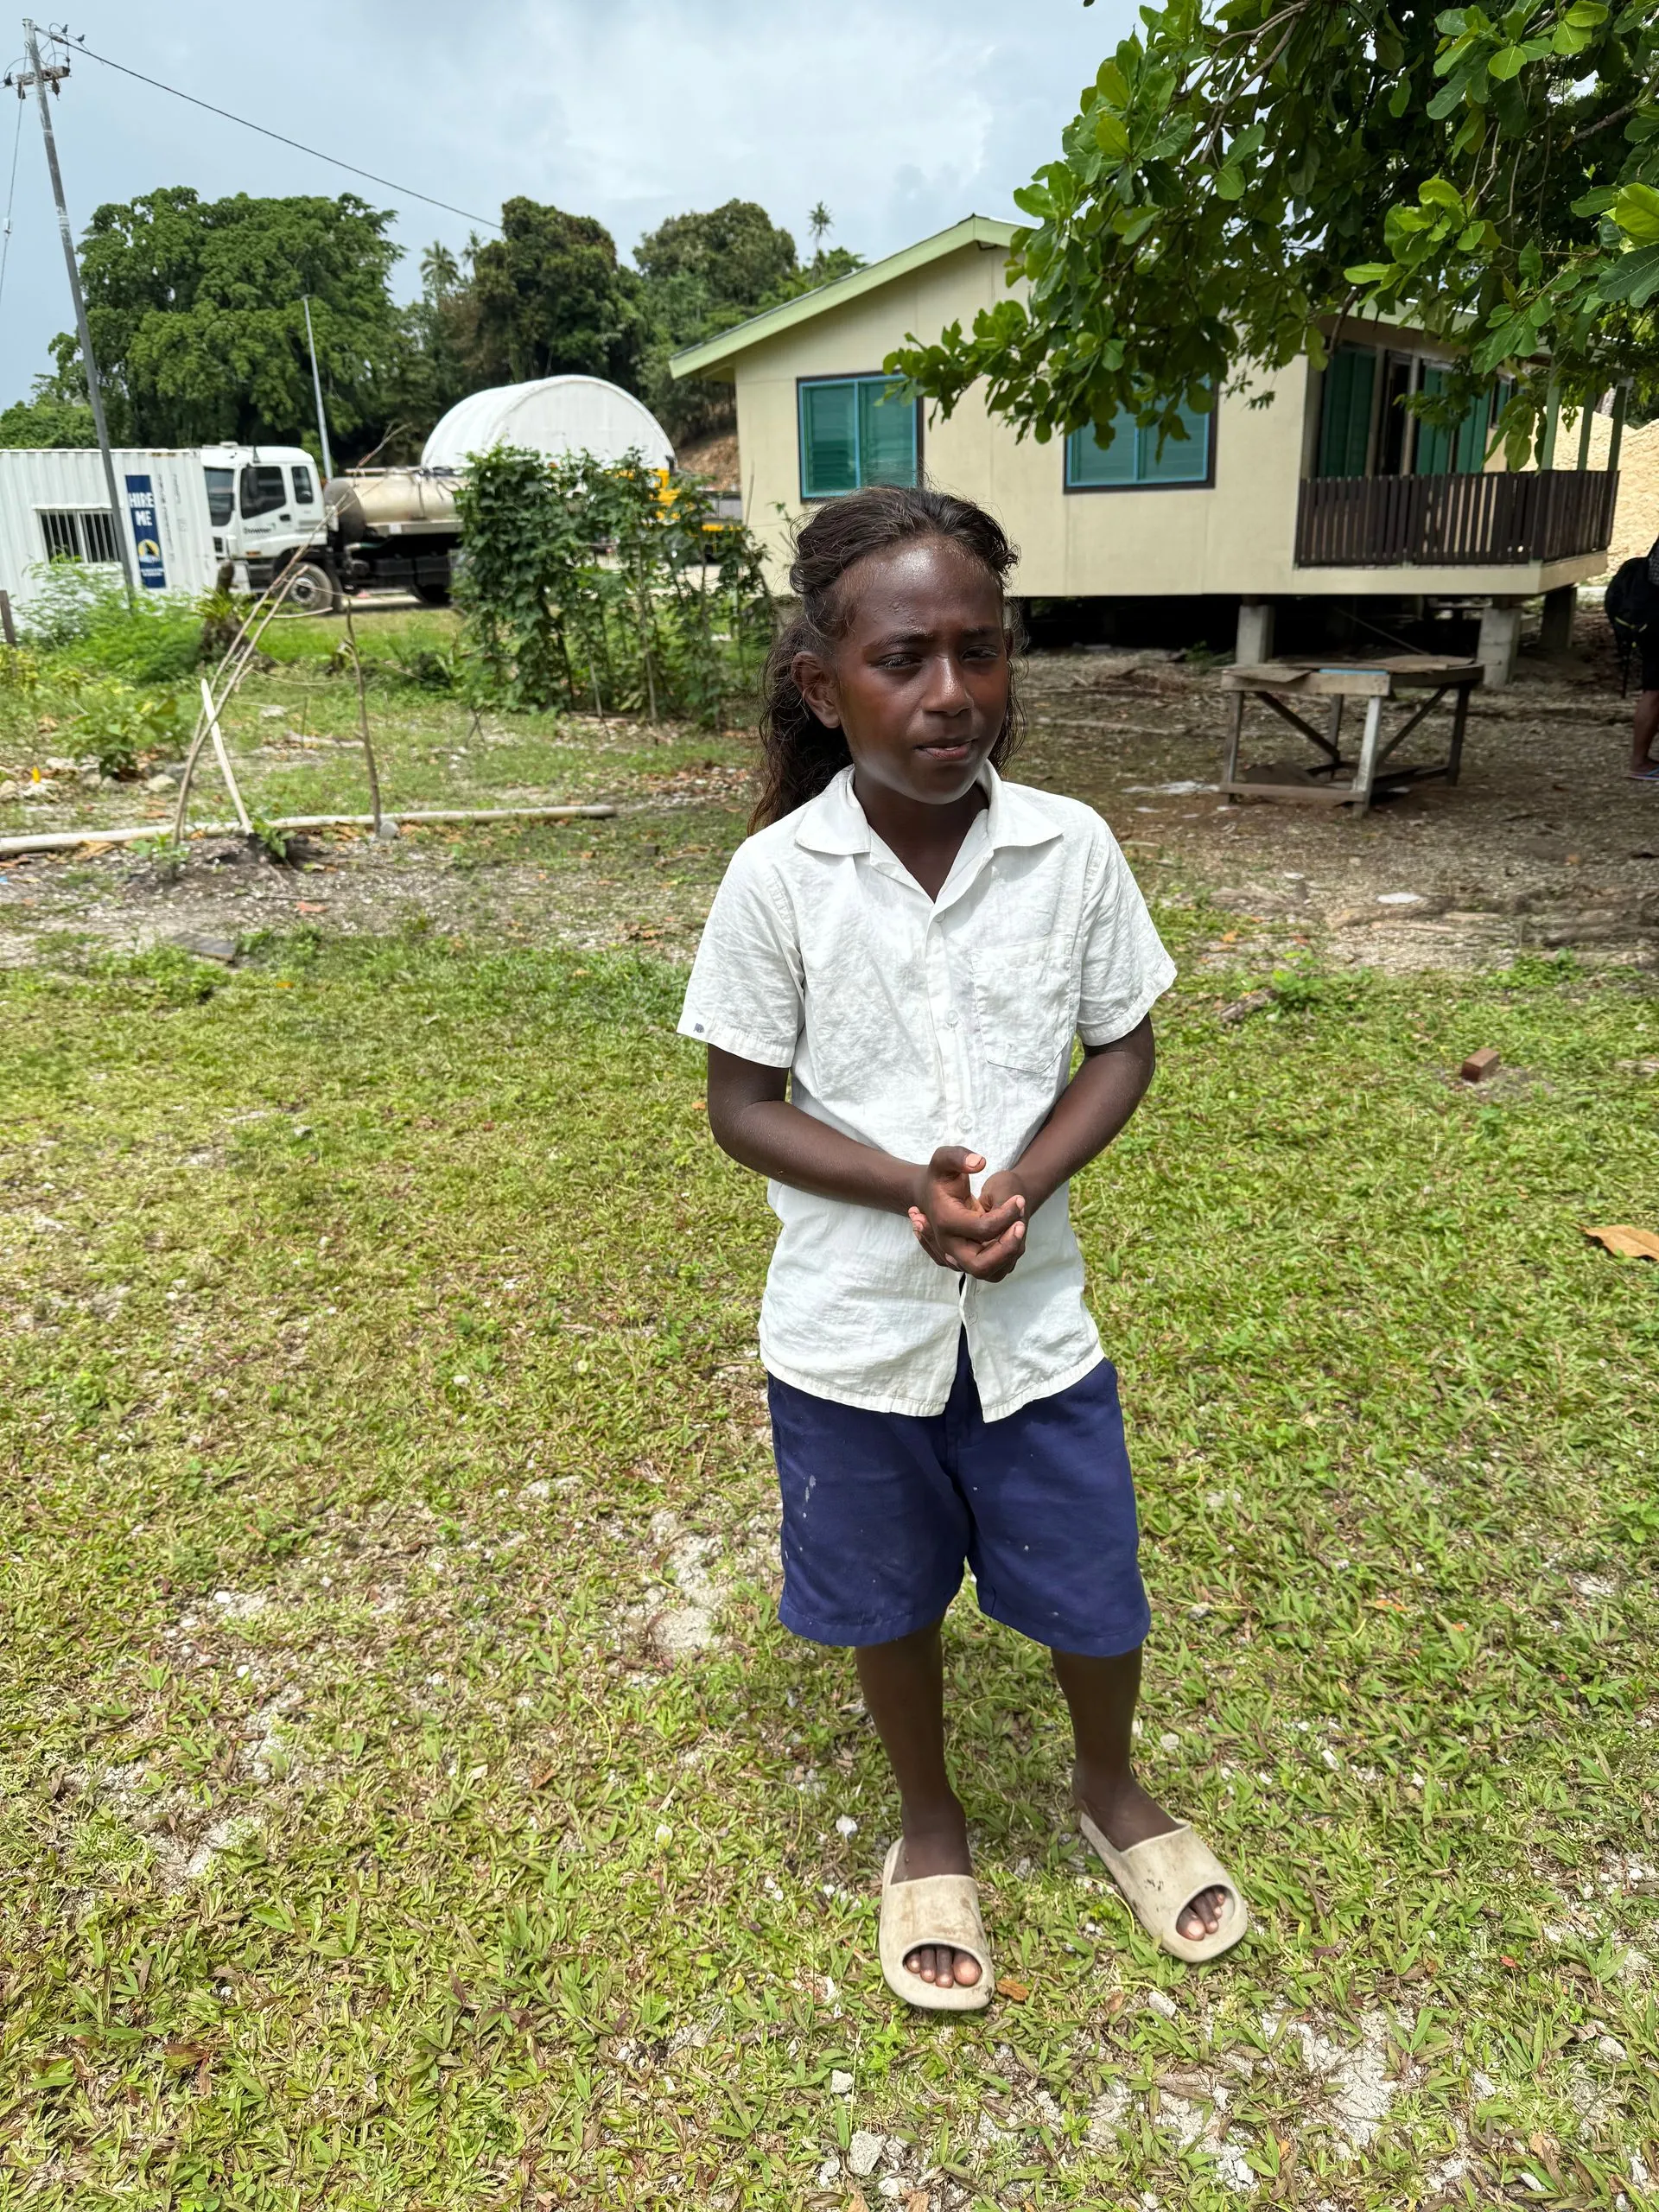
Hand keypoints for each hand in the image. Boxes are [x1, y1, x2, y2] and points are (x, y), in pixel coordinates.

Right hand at [907, 1148, 1028, 1281]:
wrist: (935, 1193)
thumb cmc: (942, 1176)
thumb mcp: (945, 1158)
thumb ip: (957, 1156)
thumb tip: (979, 1163)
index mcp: (945, 1222)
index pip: (982, 1229)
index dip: (1006, 1214)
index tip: (1018, 1199)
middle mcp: (949, 1246)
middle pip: (981, 1266)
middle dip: (1006, 1248)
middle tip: (1020, 1225)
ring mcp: (960, 1257)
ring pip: (990, 1273)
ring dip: (1009, 1253)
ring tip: (1017, 1225)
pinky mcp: (971, 1260)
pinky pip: (994, 1270)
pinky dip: (1006, 1255)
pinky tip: (1011, 1230)